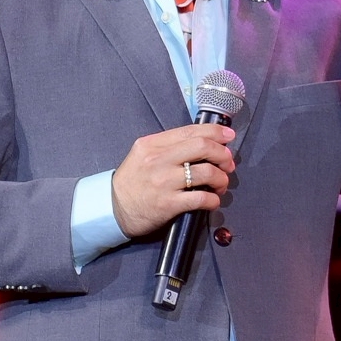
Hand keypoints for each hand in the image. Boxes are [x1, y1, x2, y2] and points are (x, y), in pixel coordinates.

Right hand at [110, 124, 235, 236]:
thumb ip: (169, 146)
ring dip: (221, 179)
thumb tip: (204, 142)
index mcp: (153, 144)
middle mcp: (158, 160)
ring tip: (221, 184)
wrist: (112, 209)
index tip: (228, 136)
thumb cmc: (132, 182)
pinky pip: (200, 198)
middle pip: (202, 147)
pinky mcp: (168, 204)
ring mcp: (163, 182)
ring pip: (206, 172)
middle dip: (223, 154)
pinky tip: (213, 201)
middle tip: (228, 163)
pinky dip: (213, 200)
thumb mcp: (143, 154)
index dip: (216, 132)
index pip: (191, 131)